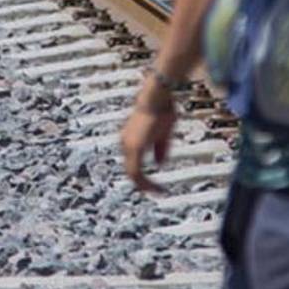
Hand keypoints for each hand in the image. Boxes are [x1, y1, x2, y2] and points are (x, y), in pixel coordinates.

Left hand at [120, 78, 177, 193]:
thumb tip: (160, 164)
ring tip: (158, 191)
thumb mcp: (163, 133)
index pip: (133, 164)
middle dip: (144, 183)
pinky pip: (136, 172)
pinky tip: (156, 186)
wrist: (157, 97)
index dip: (143, 176)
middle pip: (131, 171)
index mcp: (130, 140)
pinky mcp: (134, 147)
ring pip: (132, 174)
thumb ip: (160, 149)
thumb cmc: (162, 109)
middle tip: (157, 191)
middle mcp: (125, 143)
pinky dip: (145, 182)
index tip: (155, 183)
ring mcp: (128, 145)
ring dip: (145, 185)